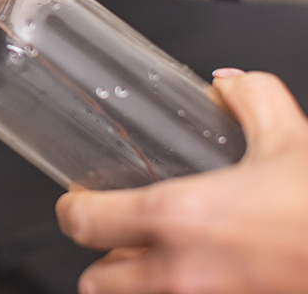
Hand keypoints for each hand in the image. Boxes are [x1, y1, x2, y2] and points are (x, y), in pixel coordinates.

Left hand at [55, 70, 307, 293]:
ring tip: (154, 265)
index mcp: (178, 219)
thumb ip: (250, 98)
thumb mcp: (292, 140)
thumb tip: (226, 84)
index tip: (80, 199)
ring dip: (132, 287)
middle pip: (95, 282)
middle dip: (102, 258)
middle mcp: (178, 276)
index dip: (73, 209)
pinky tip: (198, 280)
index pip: (84, 223)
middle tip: (119, 237)